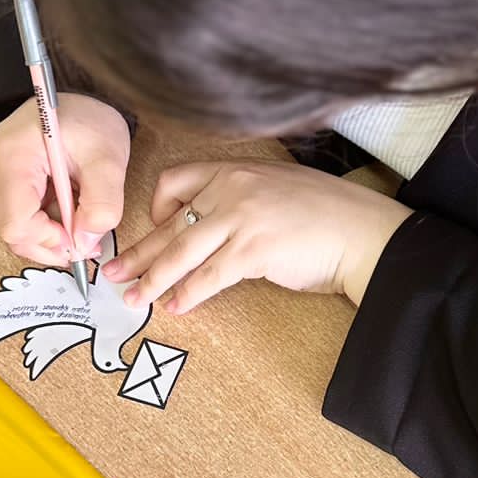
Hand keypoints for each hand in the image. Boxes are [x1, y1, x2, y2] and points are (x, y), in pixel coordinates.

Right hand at [0, 94, 130, 265]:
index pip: (16, 224)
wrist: (76, 98)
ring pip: (13, 227)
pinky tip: (63, 206)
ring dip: (49, 232)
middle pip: (11, 230)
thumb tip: (85, 242)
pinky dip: (42, 221)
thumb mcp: (108, 159)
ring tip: (77, 216)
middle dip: (51, 241)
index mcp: (12, 156)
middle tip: (84, 239)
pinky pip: (14, 215)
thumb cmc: (89, 120)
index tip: (80, 236)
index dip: (50, 240)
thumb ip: (102, 205)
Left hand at [103, 160, 410, 312]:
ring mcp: (241, 218)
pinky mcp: (253, 250)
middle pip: (171, 224)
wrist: (363, 232)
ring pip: (181, 253)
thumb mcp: (275, 190)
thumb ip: (241, 199)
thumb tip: (211, 226)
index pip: (176, 181)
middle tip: (114, 272)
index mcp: (235, 170)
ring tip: (135, 298)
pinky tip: (176, 307)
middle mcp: (232, 188)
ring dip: (154, 279)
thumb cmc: (326, 215)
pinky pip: (209, 276)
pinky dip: (188, 294)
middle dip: (139, 253)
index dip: (157, 209)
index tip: (154, 230)